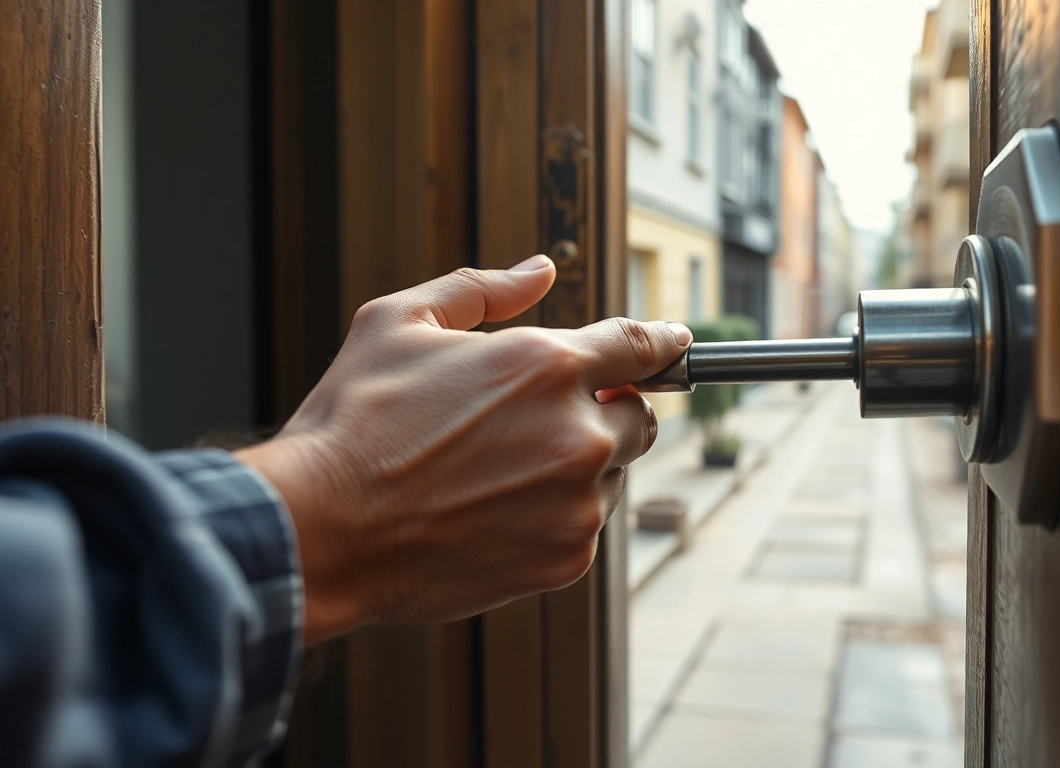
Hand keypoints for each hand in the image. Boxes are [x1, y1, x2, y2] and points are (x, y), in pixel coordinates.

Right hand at [236, 255, 690, 644]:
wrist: (321, 530)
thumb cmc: (353, 422)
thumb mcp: (399, 322)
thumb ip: (482, 288)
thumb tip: (539, 269)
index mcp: (546, 365)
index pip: (639, 346)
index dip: (663, 343)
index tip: (676, 344)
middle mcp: (577, 434)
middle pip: (638, 418)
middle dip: (604, 413)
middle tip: (539, 422)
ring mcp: (577, 504)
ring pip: (609, 477)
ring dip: (575, 468)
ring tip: (494, 474)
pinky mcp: (566, 559)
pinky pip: (583, 528)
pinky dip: (553, 519)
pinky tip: (490, 514)